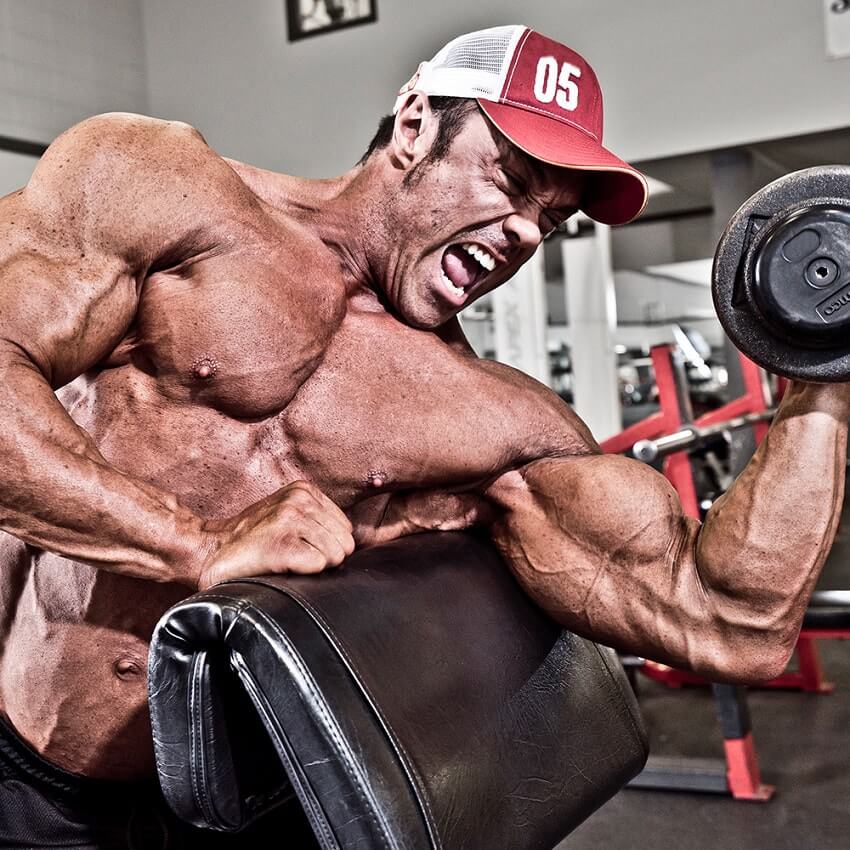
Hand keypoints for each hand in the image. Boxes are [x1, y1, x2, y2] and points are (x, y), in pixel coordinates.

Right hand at [197, 481, 354, 588]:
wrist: (211, 550)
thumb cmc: (255, 540)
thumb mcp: (290, 515)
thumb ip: (319, 521)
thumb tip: (354, 545)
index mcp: (305, 491)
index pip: (346, 529)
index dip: (328, 546)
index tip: (302, 547)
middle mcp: (299, 500)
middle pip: (345, 543)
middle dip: (326, 558)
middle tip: (296, 558)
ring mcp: (289, 519)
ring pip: (335, 555)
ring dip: (314, 566)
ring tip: (286, 560)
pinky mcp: (280, 543)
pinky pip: (319, 564)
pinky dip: (304, 572)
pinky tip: (282, 566)